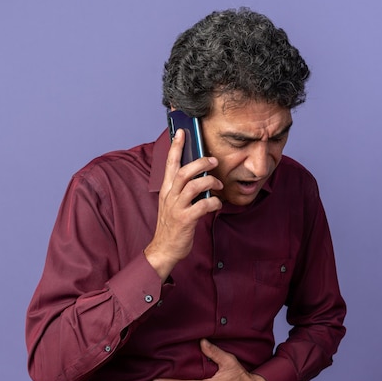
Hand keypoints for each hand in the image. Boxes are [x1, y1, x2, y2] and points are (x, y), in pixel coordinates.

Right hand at [144, 129, 222, 280]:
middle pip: (183, 171)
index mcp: (166, 189)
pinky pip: (202, 206)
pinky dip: (214, 203)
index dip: (176, 146)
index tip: (181, 131)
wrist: (164, 249)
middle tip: (213, 161)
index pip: (170, 163)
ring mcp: (176, 208)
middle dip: (201, 163)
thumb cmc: (172, 224)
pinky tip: (217, 205)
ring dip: (209, 182)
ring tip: (217, 184)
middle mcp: (169, 196)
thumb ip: (183, 189)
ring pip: (193, 186)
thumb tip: (202, 176)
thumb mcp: (173, 203)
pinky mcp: (185, 220)